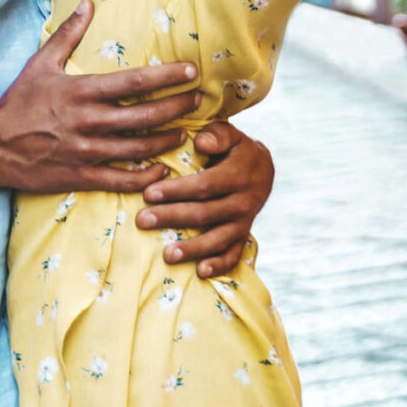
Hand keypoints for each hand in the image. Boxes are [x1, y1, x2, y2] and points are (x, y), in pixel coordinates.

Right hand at [0, 1, 200, 193]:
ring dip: (167, 140)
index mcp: (81, 91)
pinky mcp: (81, 176)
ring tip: (184, 132)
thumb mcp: (41, 63)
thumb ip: (68, 33)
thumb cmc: (18, 102)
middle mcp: (88, 121)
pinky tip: (162, 171)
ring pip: (139, 149)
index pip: (135, 82)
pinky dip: (145, 177)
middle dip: (177, 108)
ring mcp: (86, 152)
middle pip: (146, 116)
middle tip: (197, 102)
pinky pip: (121, 179)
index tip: (191, 71)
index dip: (168, 77)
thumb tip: (87, 3)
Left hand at [139, 120, 274, 277]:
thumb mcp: (230, 135)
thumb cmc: (235, 149)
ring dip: (193, 249)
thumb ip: (217, 134)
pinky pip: (233, 254)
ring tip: (167, 255)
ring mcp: (244, 222)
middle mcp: (243, 201)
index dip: (177, 190)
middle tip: (142, 220)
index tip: (149, 193)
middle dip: (172, 217)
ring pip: (218, 239)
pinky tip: (200, 271)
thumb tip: (200, 143)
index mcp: (238, 174)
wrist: (263, 170)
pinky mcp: (243, 236)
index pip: (205, 185)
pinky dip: (219, 265)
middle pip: (205, 213)